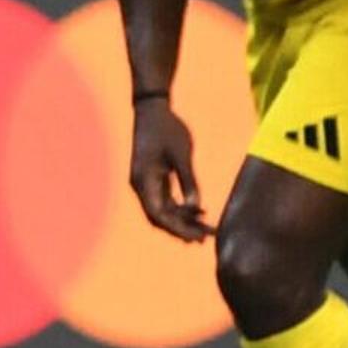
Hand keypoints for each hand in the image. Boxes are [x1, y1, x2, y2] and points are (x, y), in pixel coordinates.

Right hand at [128, 96, 209, 240]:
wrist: (152, 109)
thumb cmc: (167, 129)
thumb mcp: (181, 155)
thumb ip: (188, 181)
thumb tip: (196, 207)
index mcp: (143, 180)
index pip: (158, 214)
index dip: (177, 229)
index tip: (196, 237)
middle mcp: (141, 185)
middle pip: (159, 217)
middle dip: (180, 229)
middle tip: (205, 239)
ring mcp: (146, 182)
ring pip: (163, 210)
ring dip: (182, 220)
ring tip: (206, 230)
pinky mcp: (153, 177)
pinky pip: (165, 199)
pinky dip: (180, 208)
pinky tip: (200, 212)